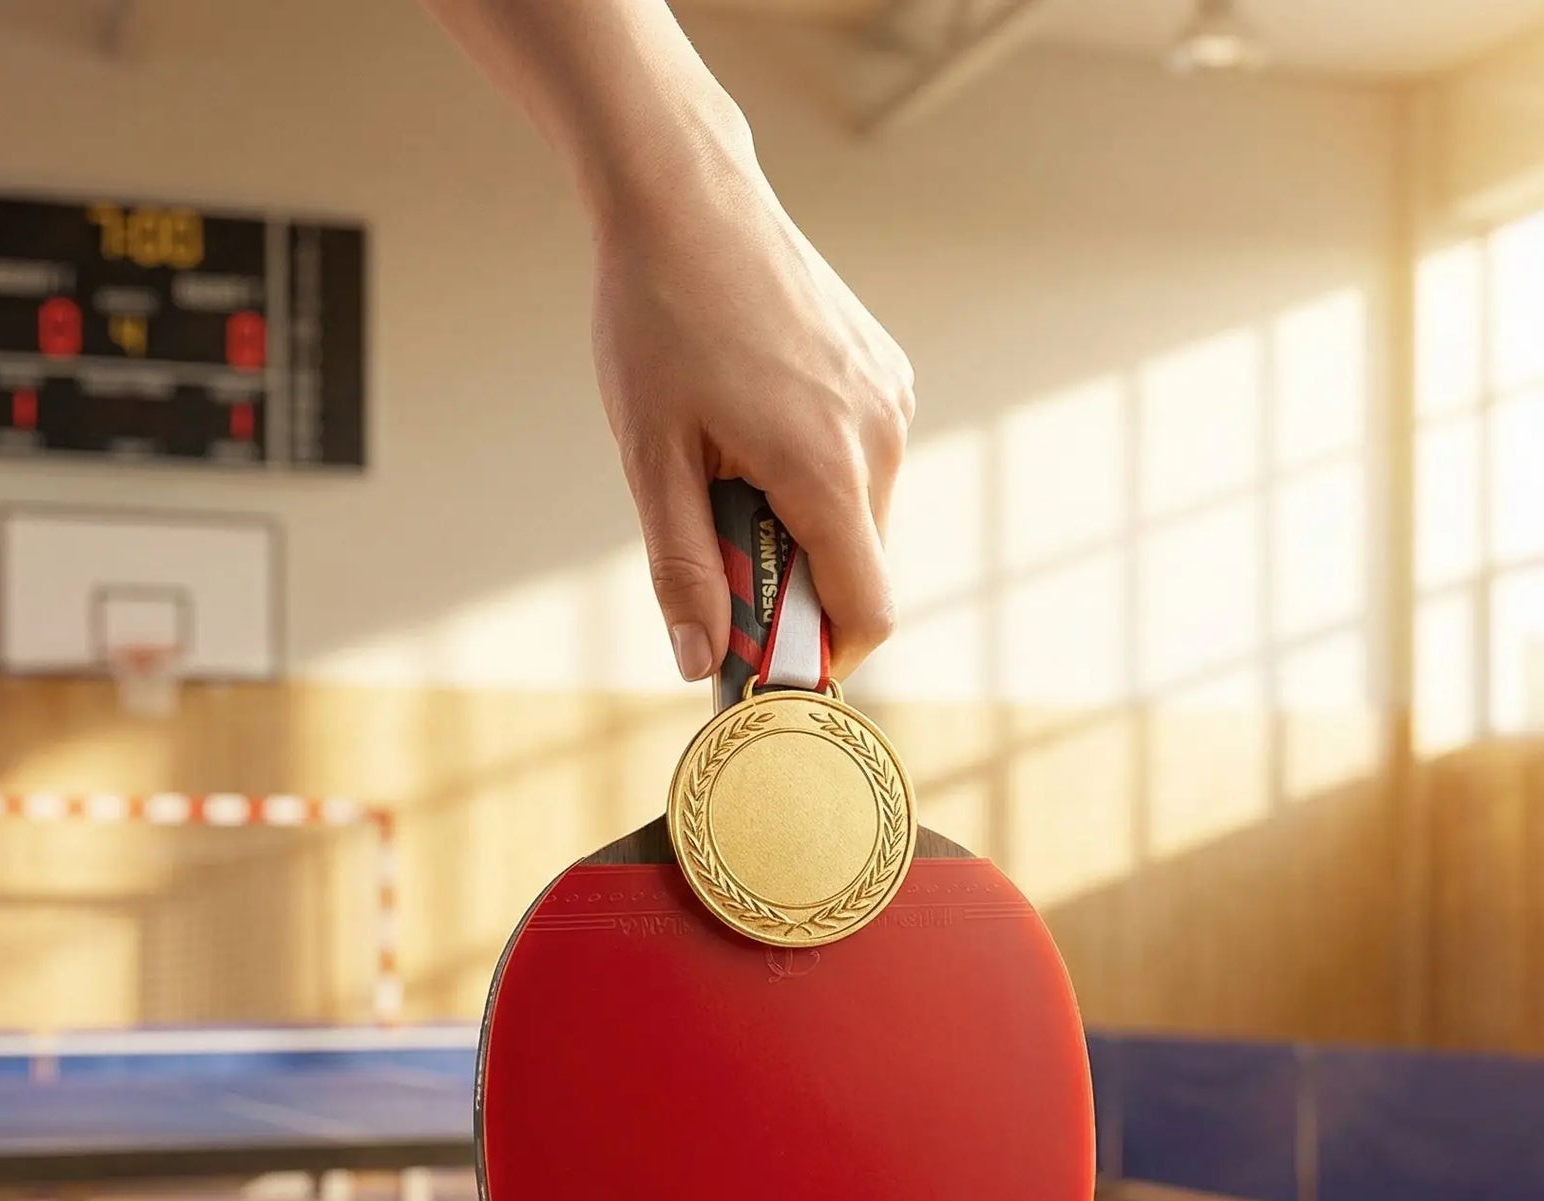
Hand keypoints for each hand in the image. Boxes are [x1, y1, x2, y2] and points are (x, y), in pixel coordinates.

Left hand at [590, 141, 914, 681]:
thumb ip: (681, 569)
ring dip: (801, 526)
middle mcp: (881, 437)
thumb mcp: (651, 458)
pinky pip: (863, 463)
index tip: (764, 657)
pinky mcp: (887, 375)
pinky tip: (755, 424)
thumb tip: (699, 663)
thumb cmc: (658, 319)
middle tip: (715, 544)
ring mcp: (892, 401)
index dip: (820, 655)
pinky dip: (816, 476)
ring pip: (861, 518)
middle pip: (860, 569)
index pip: (867, 612)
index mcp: (827, 468)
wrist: (688, 194)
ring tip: (728, 467)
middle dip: (794, 585)